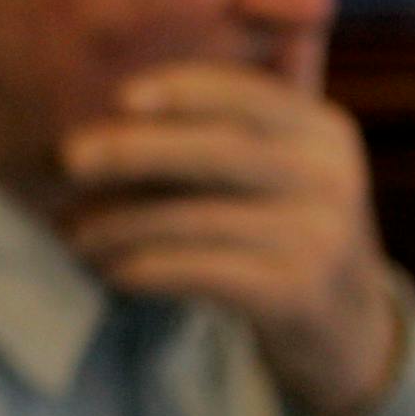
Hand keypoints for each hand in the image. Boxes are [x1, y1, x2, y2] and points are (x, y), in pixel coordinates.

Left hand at [61, 63, 400, 415]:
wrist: (345, 326)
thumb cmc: (280, 230)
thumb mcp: (279, 167)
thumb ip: (232, 121)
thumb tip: (132, 89)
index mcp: (321, 130)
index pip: (250, 95)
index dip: (186, 90)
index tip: (120, 97)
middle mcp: (328, 176)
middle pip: (220, 152)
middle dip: (135, 151)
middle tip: (69, 158)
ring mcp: (320, 237)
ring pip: (199, 218)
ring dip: (121, 223)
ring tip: (72, 230)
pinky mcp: (297, 293)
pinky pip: (202, 272)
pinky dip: (145, 268)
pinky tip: (110, 269)